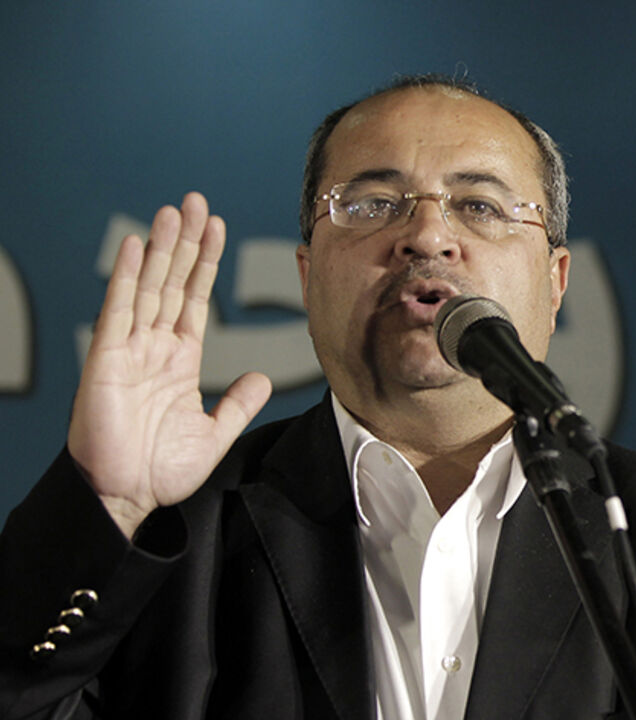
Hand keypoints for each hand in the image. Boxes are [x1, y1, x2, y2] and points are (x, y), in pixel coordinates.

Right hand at [67, 193, 271, 538]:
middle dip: (185, 242)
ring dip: (163, 249)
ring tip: (174, 210)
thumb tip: (260, 378)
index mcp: (178, 361)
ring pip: (150, 288)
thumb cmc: (159, 471)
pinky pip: (119, 311)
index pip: (194, 299)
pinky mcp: (107, 360)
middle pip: (172, 283)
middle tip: (195, 201)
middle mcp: (153, 348)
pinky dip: (129, 278)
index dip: (204, 264)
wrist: (125, 497)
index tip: (215, 228)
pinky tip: (140, 247)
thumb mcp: (213, 434)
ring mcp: (129, 351)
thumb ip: (237, 405)